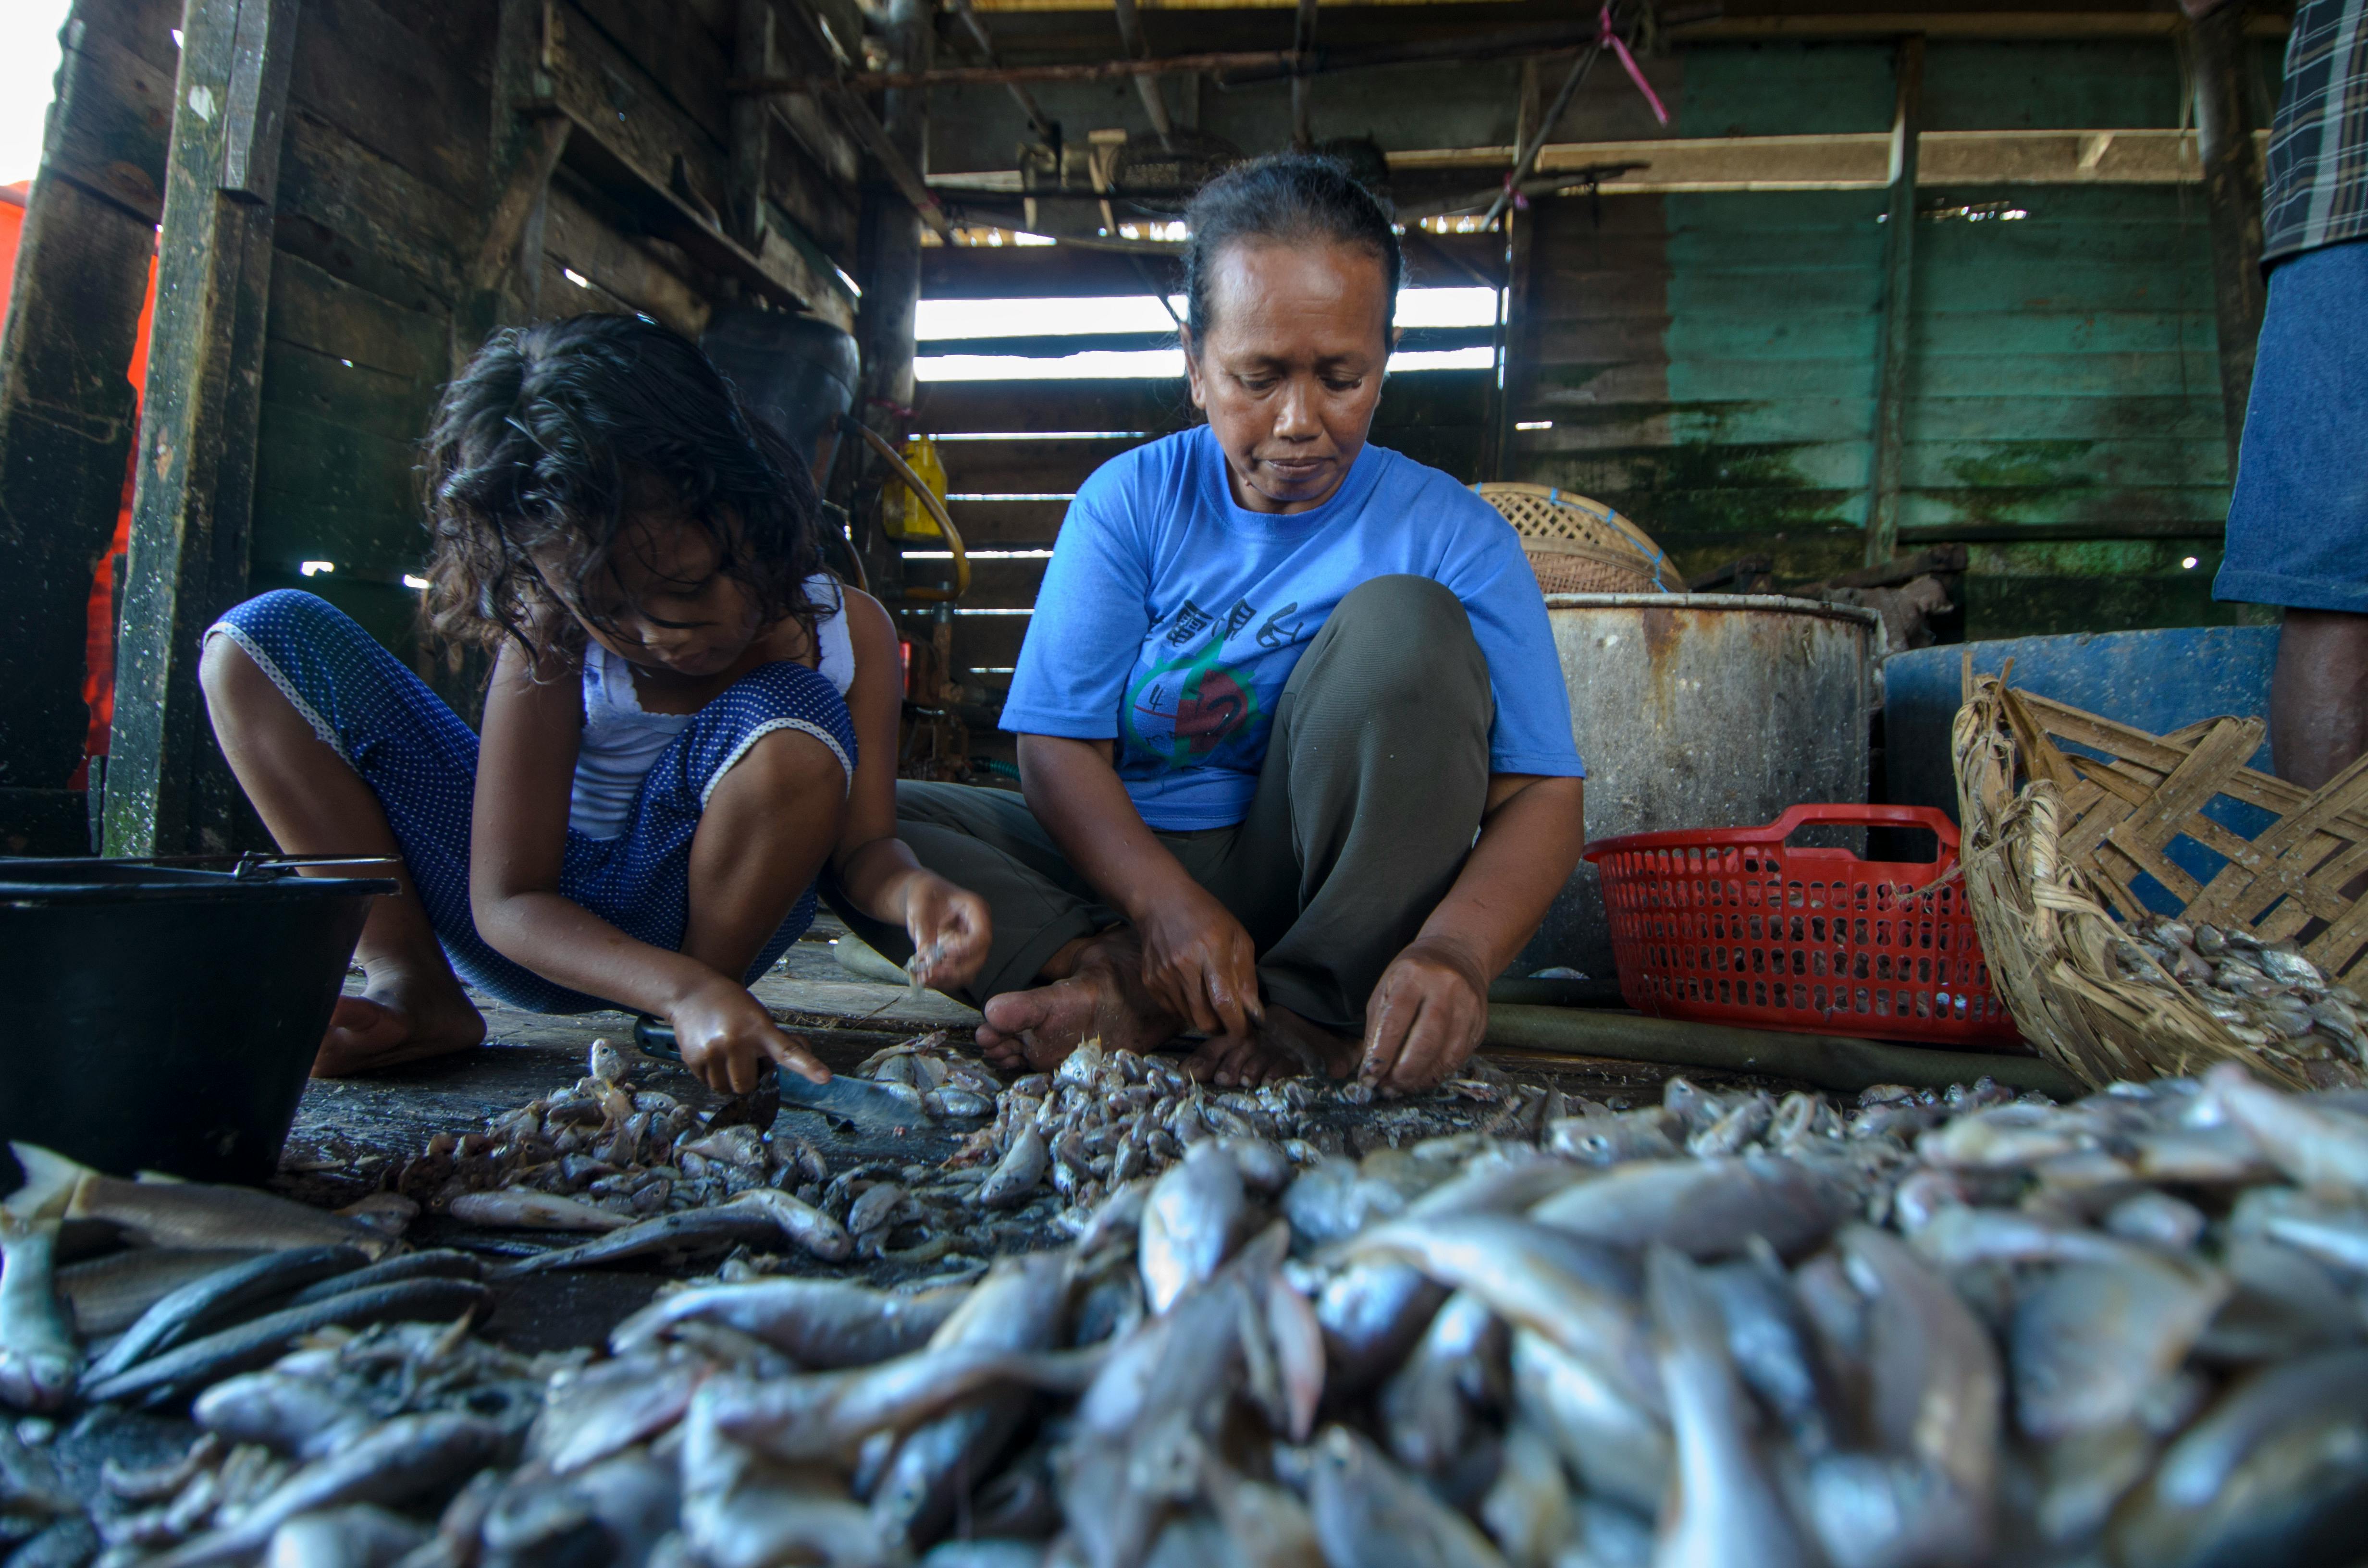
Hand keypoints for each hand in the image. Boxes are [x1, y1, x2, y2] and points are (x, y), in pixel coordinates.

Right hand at [669, 973, 828, 1093]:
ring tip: (726, 1055)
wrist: (692, 991)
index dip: (808, 1066)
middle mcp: (736, 1041)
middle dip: (748, 1078)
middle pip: (748, 1085)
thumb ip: (779, 1039)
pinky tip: (712, 1055)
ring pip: (726, 1089)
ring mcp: (713, 1051)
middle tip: (744, 1059)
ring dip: (729, 1080)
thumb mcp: (759, 1016)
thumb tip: (803, 1053)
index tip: (825, 1078)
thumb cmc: (733, 1005)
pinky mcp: (693, 1058)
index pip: (788, 1051)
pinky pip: (708, 1084)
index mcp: (760, 1028)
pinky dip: (712, 1076)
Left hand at [903, 873, 991, 989]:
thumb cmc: (925, 894)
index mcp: (976, 910)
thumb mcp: (920, 906)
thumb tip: (926, 954)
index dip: (964, 949)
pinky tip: (925, 977)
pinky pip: (958, 975)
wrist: (924, 898)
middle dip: (955, 970)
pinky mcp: (962, 957)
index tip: (942, 951)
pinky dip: (943, 980)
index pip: (981, 936)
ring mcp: (972, 945)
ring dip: (947, 979)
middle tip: (931, 972)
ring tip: (925, 977)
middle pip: (978, 958)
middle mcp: (979, 930)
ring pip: (969, 971)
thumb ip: (924, 928)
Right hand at [1134, 883, 1261, 1039]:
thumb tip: (1253, 1013)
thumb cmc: (1206, 917)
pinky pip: (1173, 1011)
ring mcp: (1163, 976)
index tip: (1246, 1032)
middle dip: (1222, 1028)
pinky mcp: (1150, 982)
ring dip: (1205, 1018)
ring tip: (1211, 1001)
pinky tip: (1191, 990)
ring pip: (1189, 1019)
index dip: (1237, 1025)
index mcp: (1211, 951)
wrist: (1161, 902)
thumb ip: (1247, 977)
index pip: (1224, 1002)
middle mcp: (1184, 966)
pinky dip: (1186, 1009)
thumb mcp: (1238, 938)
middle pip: (1204, 1019)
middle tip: (1230, 1019)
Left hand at [1360, 937, 1489, 1093]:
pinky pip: (1459, 1057)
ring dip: (1421, 1078)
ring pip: (1446, 1055)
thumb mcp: (1387, 990)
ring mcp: (1467, 1006)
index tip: (1369, 1076)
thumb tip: (1371, 1071)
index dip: (1382, 1054)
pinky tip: (1422, 1078)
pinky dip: (1438, 1073)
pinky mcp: (1480, 1023)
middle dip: (1403, 1072)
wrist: (1457, 956)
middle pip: (1426, 1041)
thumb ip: (1377, 1029)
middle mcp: (1444, 989)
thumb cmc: (1413, 976)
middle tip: (1388, 1087)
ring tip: (1402, 1087)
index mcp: (1413, 976)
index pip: (1395, 1021)